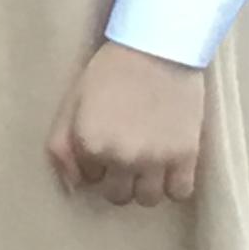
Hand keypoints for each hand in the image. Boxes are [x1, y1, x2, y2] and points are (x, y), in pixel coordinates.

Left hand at [46, 40, 205, 206]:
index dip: (94, 162)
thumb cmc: (110, 72)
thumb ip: (61, 145)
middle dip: (116, 180)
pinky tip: (168, 168)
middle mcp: (123, 158)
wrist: (158, 50)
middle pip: (117, 196)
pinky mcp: (187, 155)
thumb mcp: (72, 102)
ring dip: (143, 186)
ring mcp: (157, 160)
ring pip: (147, 199)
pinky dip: (173, 186)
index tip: (103, 143)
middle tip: (123, 157)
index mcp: (91, 144)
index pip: (88, 178)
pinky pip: (180, 193)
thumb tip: (72, 184)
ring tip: (146, 164)